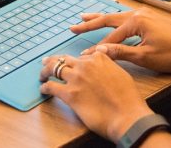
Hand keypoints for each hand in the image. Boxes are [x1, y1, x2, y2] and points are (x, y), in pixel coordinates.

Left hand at [39, 52, 153, 141]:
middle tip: (47, 63)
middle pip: (64, 59)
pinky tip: (43, 89)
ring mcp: (76, 78)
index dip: (75, 62)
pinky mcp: (69, 94)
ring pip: (54, 68)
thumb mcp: (121, 73)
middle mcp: (85, 65)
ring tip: (42, 75)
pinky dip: (45, 87)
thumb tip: (103, 59)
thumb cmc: (128, 98)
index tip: (71, 65)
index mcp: (99, 58)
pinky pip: (51, 86)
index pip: (81, 56)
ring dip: (45, 71)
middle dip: (54, 60)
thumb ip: (109, 64)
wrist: (126, 115)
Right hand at [71, 10, 170, 72]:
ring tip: (85, 16)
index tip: (84, 55)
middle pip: (109, 18)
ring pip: (116, 15)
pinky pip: (125, 17)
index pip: (110, 36)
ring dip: (100, 17)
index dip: (96, 47)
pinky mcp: (150, 18)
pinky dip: (113, 19)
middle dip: (90, 23)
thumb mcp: (145, 57)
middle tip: (74, 26)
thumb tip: (101, 52)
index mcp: (136, 21)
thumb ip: (121, 52)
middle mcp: (138, 14)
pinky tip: (110, 19)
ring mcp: (145, 14)